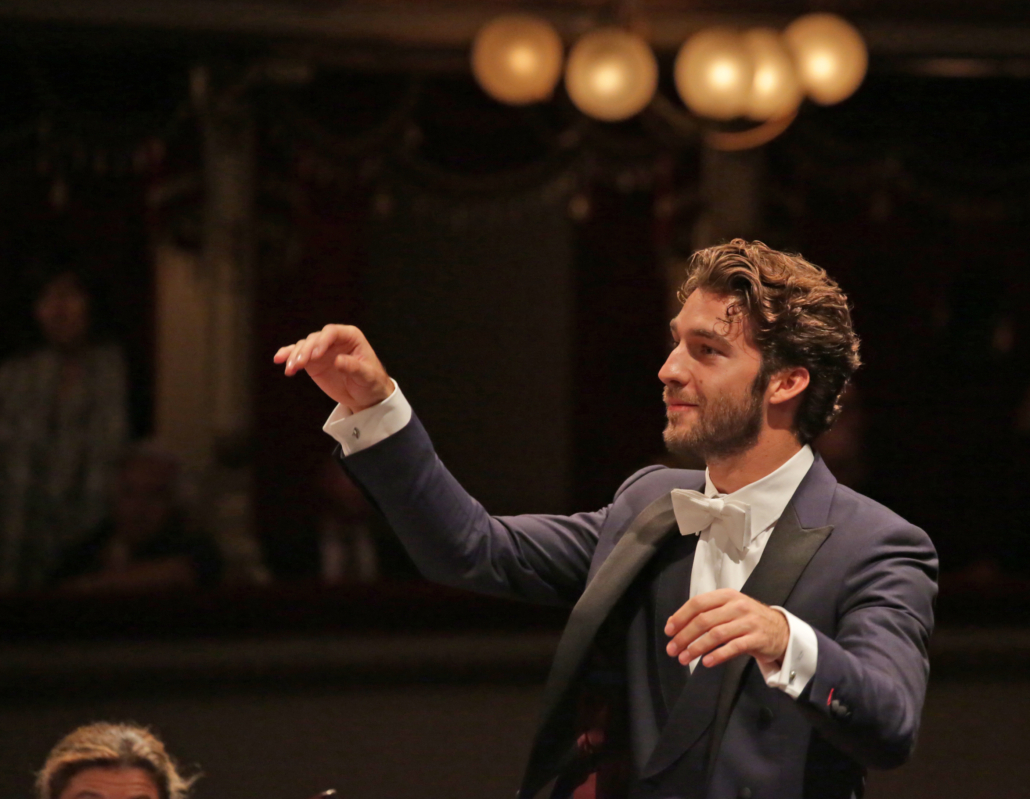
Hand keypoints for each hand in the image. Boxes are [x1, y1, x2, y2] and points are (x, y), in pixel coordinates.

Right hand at [274, 324, 392, 410]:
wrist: (365, 396)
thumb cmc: (371, 383)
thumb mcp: (367, 376)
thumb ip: (353, 367)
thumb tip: (338, 360)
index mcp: (350, 337)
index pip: (332, 332)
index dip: (322, 341)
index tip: (315, 355)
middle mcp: (334, 340)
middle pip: (314, 339)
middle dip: (305, 350)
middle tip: (298, 364)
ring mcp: (322, 350)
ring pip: (304, 346)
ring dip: (294, 356)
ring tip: (290, 369)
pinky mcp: (313, 362)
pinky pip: (298, 355)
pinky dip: (288, 356)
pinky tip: (279, 360)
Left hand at [664, 588, 788, 669]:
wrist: (781, 630)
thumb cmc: (747, 619)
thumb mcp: (727, 610)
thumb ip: (704, 614)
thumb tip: (672, 623)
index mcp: (726, 596)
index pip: (697, 603)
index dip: (680, 617)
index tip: (668, 631)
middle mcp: (737, 606)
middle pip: (704, 620)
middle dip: (684, 636)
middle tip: (672, 650)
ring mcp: (748, 622)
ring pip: (716, 634)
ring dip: (697, 647)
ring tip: (684, 659)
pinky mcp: (757, 639)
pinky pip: (734, 647)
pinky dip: (718, 655)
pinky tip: (706, 662)